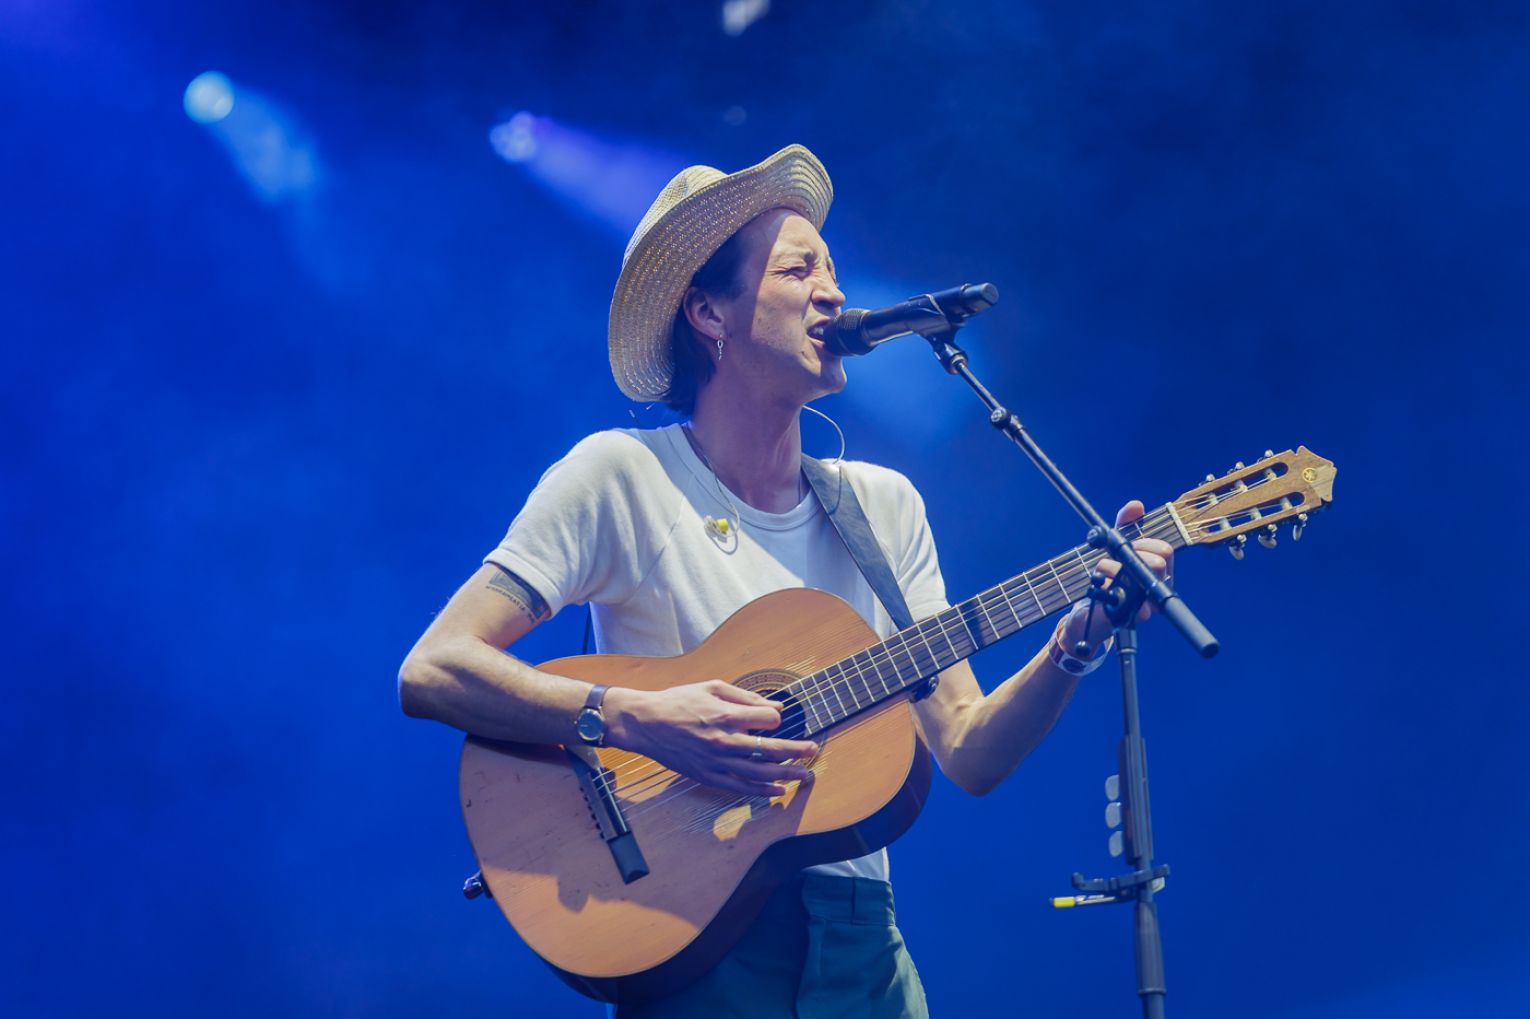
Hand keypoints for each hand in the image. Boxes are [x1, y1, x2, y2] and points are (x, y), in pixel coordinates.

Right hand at [603, 680, 818, 797]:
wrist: (646, 723)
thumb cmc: (678, 701)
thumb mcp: (712, 686)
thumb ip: (746, 697)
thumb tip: (776, 705)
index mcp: (725, 715)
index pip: (768, 720)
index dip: (776, 718)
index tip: (775, 718)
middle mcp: (723, 741)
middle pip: (769, 750)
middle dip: (796, 751)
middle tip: (813, 750)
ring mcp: (716, 762)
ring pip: (759, 772)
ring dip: (786, 774)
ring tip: (805, 775)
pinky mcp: (708, 776)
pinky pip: (740, 787)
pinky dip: (761, 789)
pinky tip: (778, 790)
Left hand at [1060, 500, 1174, 653]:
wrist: (1091, 609)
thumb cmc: (1108, 576)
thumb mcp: (1115, 546)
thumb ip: (1125, 524)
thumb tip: (1136, 505)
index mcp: (1159, 568)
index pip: (1165, 550)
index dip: (1146, 543)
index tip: (1130, 544)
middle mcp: (1158, 586)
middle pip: (1158, 563)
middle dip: (1133, 555)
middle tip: (1114, 557)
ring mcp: (1149, 604)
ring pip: (1140, 579)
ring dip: (1113, 569)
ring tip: (1100, 571)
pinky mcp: (1133, 618)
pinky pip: (1128, 600)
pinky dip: (1109, 590)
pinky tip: (1102, 588)